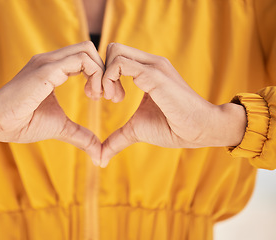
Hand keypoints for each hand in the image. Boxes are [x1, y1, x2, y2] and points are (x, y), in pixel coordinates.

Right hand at [0, 41, 104, 162]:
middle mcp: (52, 61)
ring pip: (87, 51)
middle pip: (89, 49)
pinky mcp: (47, 70)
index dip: (100, 74)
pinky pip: (81, 60)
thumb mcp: (60, 127)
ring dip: (101, 73)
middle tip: (108, 96)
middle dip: (106, 71)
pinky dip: (95, 74)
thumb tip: (99, 152)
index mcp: (54, 69)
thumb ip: (81, 135)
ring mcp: (48, 62)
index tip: (104, 97)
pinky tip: (91, 95)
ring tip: (98, 96)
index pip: (85, 58)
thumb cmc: (24, 123)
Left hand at [100, 43, 246, 166]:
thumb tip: (100, 160)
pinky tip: (117, 99)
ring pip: (114, 51)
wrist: (199, 130)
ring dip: (104, 76)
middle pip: (112, 48)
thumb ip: (116, 139)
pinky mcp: (154, 75)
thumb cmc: (171, 128)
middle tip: (103, 96)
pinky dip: (109, 79)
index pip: (116, 55)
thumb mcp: (136, 130)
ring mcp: (153, 66)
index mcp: (146, 70)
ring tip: (113, 99)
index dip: (103, 74)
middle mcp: (149, 63)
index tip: (104, 97)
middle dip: (99, 72)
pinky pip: (120, 64)